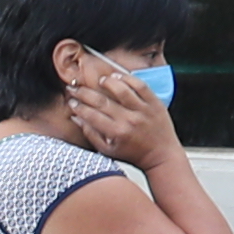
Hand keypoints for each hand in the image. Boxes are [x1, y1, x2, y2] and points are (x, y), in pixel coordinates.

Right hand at [62, 57, 178, 164]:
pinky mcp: (154, 103)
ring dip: (107, 82)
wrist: (162, 155)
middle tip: (76, 88)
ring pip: (122, 89)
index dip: (78, 107)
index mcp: (117, 133)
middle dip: (85, 93)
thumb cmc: (134, 154)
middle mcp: (129, 120)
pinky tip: (118, 77)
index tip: (71, 102)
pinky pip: (141, 86)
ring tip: (100, 80)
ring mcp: (143, 110)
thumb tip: (76, 118)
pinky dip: (128, 79)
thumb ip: (91, 134)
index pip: (91, 115)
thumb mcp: (109, 151)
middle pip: (102, 101)